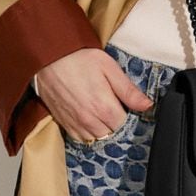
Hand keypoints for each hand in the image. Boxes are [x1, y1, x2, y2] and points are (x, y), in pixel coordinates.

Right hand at [35, 48, 153, 144]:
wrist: (48, 58)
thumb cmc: (78, 58)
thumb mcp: (109, 68)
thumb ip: (128, 90)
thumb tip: (147, 105)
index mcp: (104, 107)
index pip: (124, 124)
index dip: (126, 112)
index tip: (122, 103)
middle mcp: (89, 120)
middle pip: (111, 133)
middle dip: (114, 122)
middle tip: (110, 104)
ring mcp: (75, 123)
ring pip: (96, 137)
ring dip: (101, 128)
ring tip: (99, 110)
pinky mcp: (63, 123)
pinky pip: (80, 138)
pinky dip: (87, 131)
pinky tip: (88, 117)